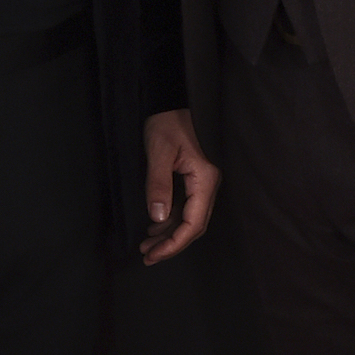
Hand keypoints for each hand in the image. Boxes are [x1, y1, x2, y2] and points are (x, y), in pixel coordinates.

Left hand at [139, 108, 220, 265]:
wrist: (173, 98)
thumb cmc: (169, 120)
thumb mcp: (160, 151)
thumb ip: (159, 185)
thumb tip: (157, 218)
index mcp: (204, 179)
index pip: (193, 223)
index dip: (174, 244)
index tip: (153, 254)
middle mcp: (207, 184)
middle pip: (193, 225)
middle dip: (171, 243)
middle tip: (147, 255)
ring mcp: (202, 181)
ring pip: (189, 217)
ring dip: (169, 233)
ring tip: (147, 243)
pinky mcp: (193, 177)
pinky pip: (185, 205)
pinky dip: (170, 218)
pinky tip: (155, 224)